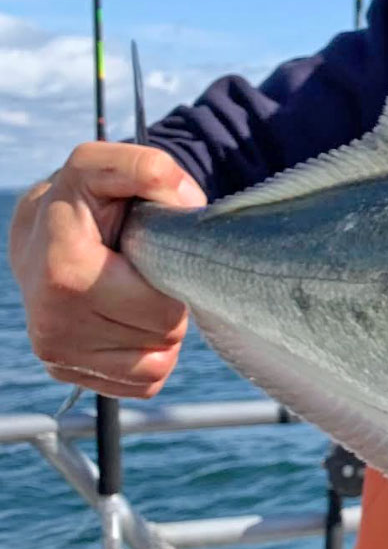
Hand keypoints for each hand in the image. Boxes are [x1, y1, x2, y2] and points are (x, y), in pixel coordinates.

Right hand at [9, 142, 205, 398]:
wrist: (39, 230)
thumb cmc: (83, 197)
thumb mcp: (106, 164)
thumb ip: (148, 169)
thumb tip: (188, 205)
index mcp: (67, 274)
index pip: (164, 311)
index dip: (175, 280)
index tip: (152, 254)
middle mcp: (54, 321)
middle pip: (163, 336)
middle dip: (170, 304)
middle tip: (147, 274)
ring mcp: (56, 351)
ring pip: (155, 365)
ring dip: (160, 333)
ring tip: (138, 295)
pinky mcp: (64, 370)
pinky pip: (139, 383)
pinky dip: (147, 356)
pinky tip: (131, 320)